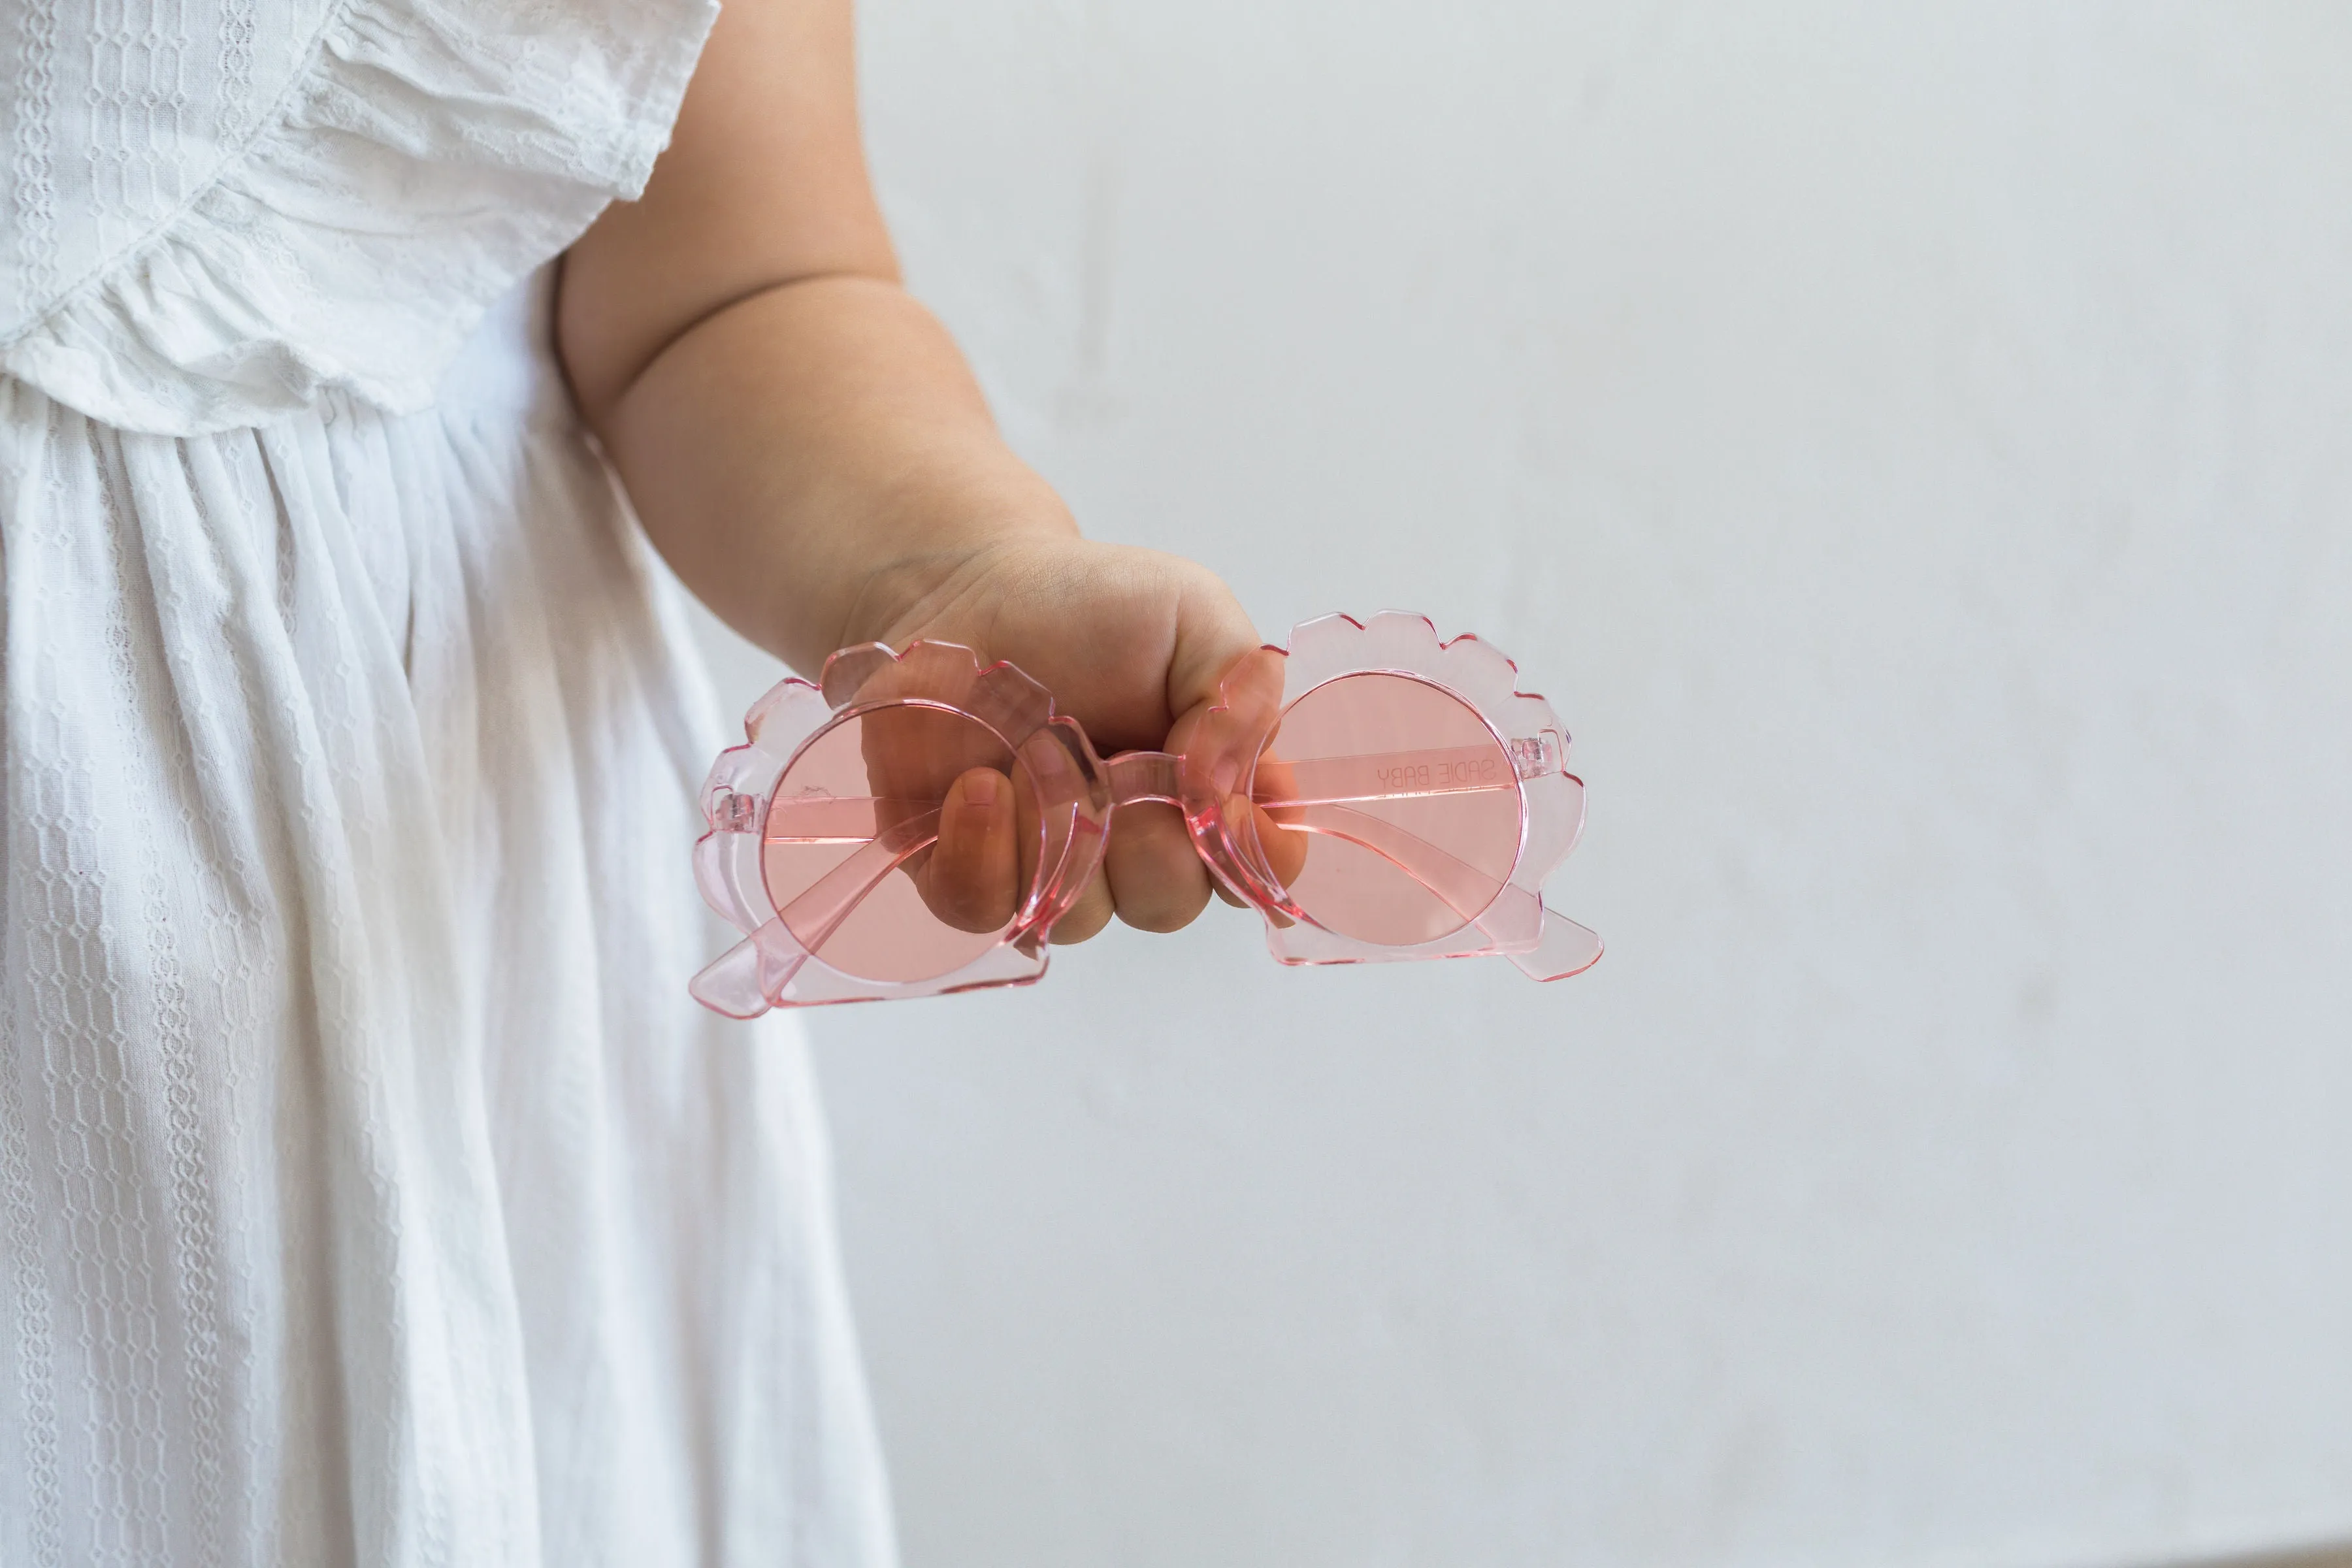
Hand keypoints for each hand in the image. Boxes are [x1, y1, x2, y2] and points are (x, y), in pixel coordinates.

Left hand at [840, 534, 1265, 941]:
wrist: (969, 592)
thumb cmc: (1087, 602)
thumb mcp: (1196, 615)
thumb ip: (1241, 695)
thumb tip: (1219, 792)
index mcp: (1210, 788)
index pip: (1261, 866)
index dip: (1255, 854)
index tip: (1225, 806)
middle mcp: (1140, 841)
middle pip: (1171, 901)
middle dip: (1142, 835)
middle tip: (1107, 758)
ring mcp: (1055, 864)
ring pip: (1081, 914)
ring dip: (1057, 830)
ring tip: (1030, 748)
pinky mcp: (972, 869)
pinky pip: (986, 908)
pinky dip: (984, 854)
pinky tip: (977, 784)